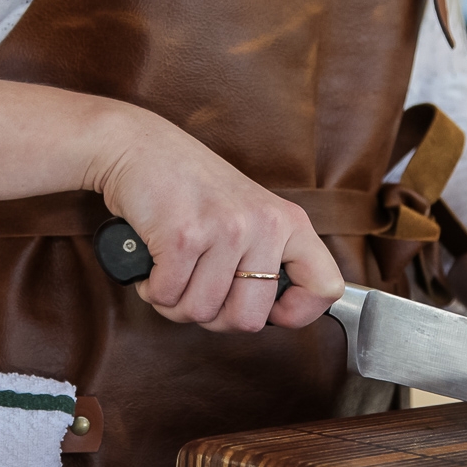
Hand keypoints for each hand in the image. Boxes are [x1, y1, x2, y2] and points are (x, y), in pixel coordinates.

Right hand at [90, 104, 344, 332]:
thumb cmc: (193, 187)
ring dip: (177, 302)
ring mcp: (226, 229)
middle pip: (249, 320)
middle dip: (214, 316)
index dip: (298, 313)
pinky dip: (153, 289)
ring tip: (174, 269)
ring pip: (201, 312)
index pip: (325, 287)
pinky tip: (155, 262)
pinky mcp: (184, 235)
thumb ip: (269, 257)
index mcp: (289, 221)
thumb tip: (279, 315)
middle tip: (199, 289)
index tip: (271, 310)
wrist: (141, 146)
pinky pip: (167, 297)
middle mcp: (264, 224)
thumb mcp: (250, 213)